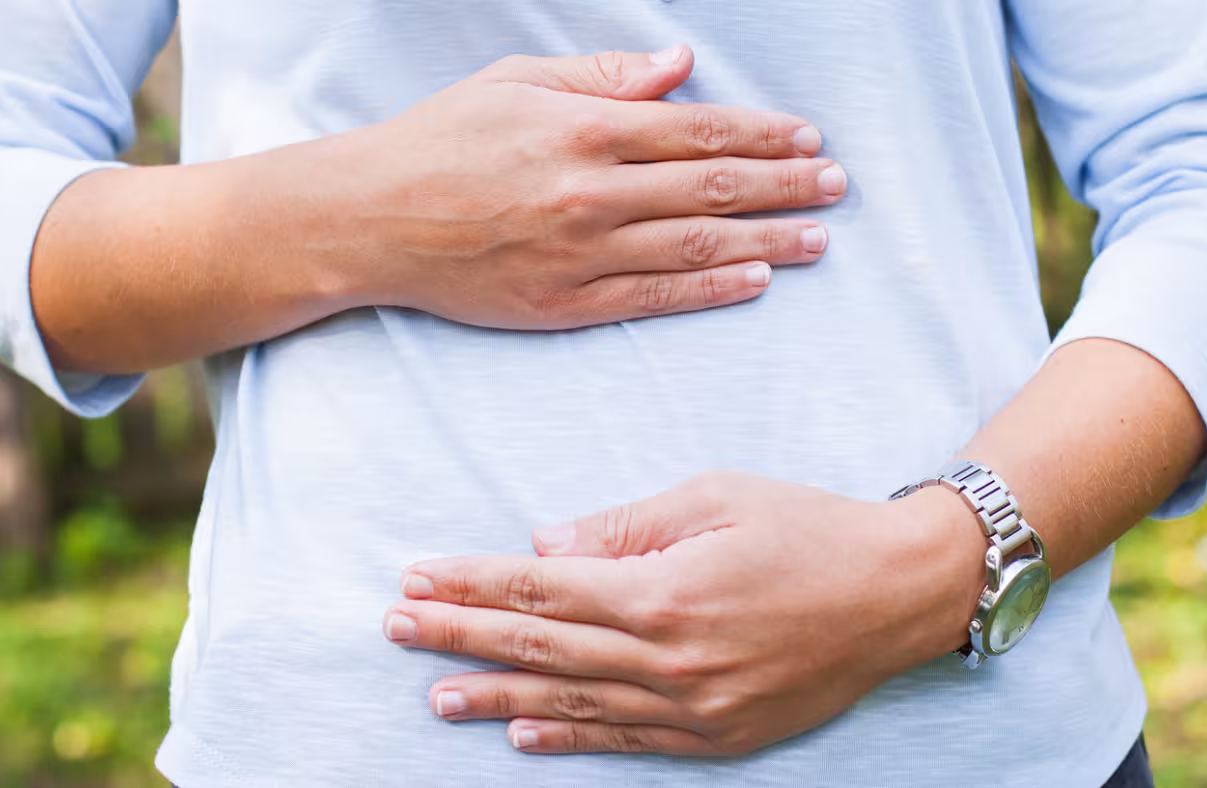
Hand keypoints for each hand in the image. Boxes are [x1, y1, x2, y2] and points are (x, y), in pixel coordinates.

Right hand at [263, 47, 847, 328]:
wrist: (369, 219)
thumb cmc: (441, 140)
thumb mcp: (517, 82)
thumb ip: (605, 76)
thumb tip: (681, 67)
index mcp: (585, 128)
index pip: (700, 131)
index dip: (764, 134)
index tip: (808, 137)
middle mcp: (593, 191)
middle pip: (713, 188)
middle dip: (785, 184)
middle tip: (837, 185)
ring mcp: (582, 252)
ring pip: (697, 246)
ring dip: (769, 240)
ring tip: (818, 238)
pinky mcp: (564, 302)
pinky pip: (655, 295)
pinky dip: (712, 289)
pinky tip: (756, 279)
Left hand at [382, 472, 985, 755]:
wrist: (902, 592)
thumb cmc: (809, 526)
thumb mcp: (715, 497)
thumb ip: (625, 525)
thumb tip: (547, 547)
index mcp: (665, 591)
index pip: (541, 592)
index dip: (472, 586)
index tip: (417, 578)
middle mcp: (672, 660)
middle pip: (542, 650)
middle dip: (461, 637)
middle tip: (395, 628)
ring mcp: (696, 707)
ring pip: (574, 704)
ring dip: (498, 698)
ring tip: (435, 693)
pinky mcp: (722, 736)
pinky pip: (630, 741)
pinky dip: (572, 738)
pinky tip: (522, 734)